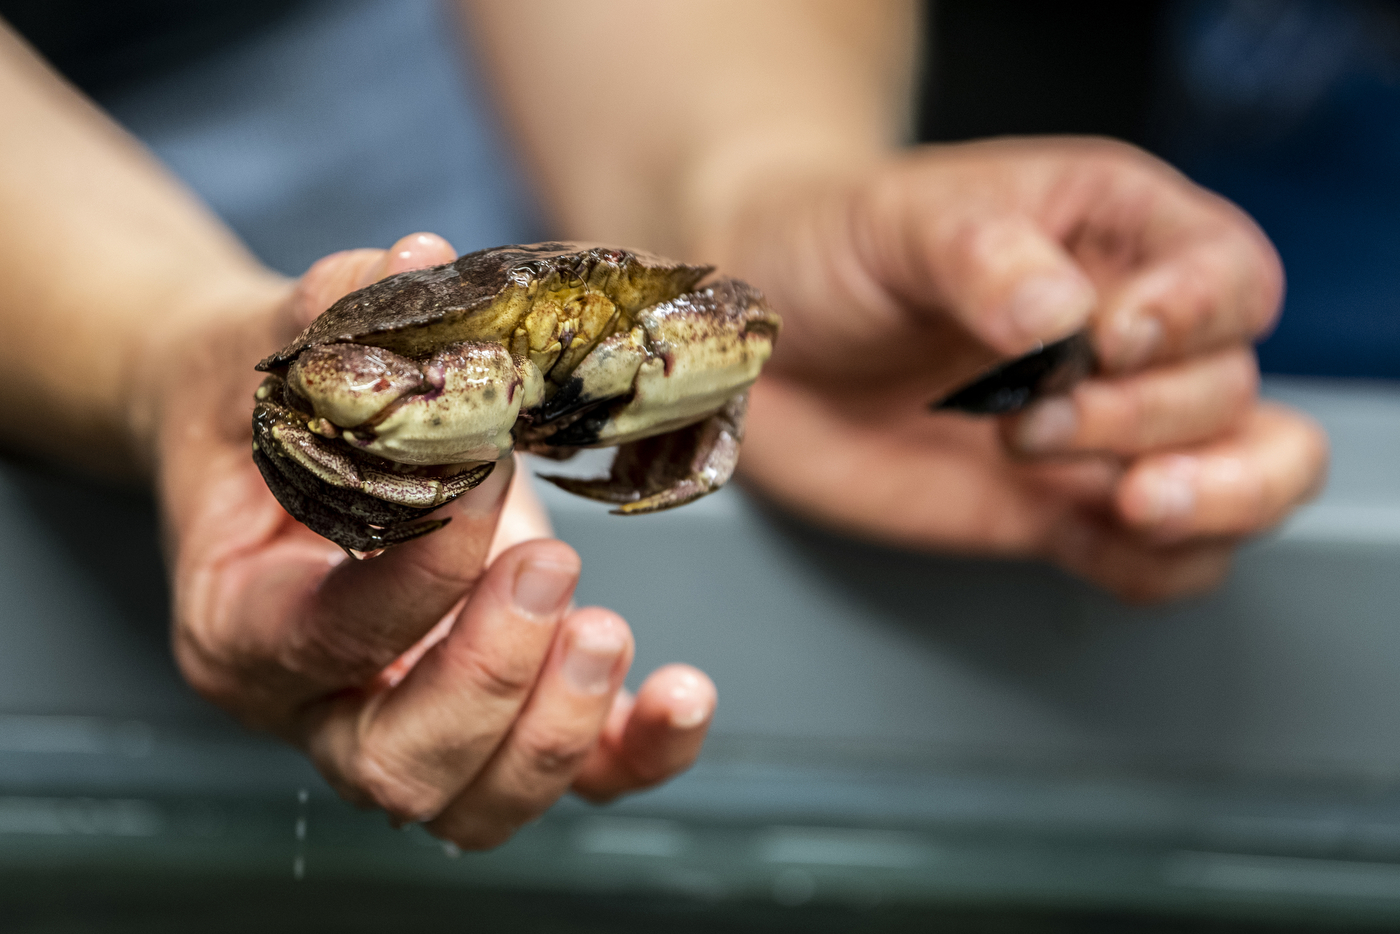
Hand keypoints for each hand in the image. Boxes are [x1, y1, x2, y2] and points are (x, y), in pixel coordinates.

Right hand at [155, 234, 715, 846]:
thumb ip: (334, 313)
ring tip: (607, 627)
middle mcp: (316, 708)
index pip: (322, 642)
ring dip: (556, 727)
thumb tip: (422, 262)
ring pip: (475, 804)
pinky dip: (635, 753)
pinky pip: (568, 782)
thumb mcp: (267, 351)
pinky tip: (682, 692)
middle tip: (553, 569)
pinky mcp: (492, 723)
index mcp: (241, 628)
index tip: (481, 475)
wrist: (261, 449)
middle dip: (490, 675)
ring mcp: (403, 728)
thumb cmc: (256, 409)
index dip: (411, 577)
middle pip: (398, 763)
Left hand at [698, 138, 1327, 600]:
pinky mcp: (1060, 511)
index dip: (1196, 316)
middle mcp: (1130, 335)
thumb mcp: (895, 221)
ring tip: (1127, 503)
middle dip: (1153, 417)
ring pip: (1243, 475)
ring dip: (1213, 503)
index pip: (1230, 276)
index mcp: (1115, 234)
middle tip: (1038, 423)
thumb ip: (979, 255)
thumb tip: (1065, 317)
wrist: (758, 345)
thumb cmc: (831, 247)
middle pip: (1230, 386)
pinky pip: (1164, 558)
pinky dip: (1163, 567)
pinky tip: (1103, 542)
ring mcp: (1102, 430)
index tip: (1108, 340)